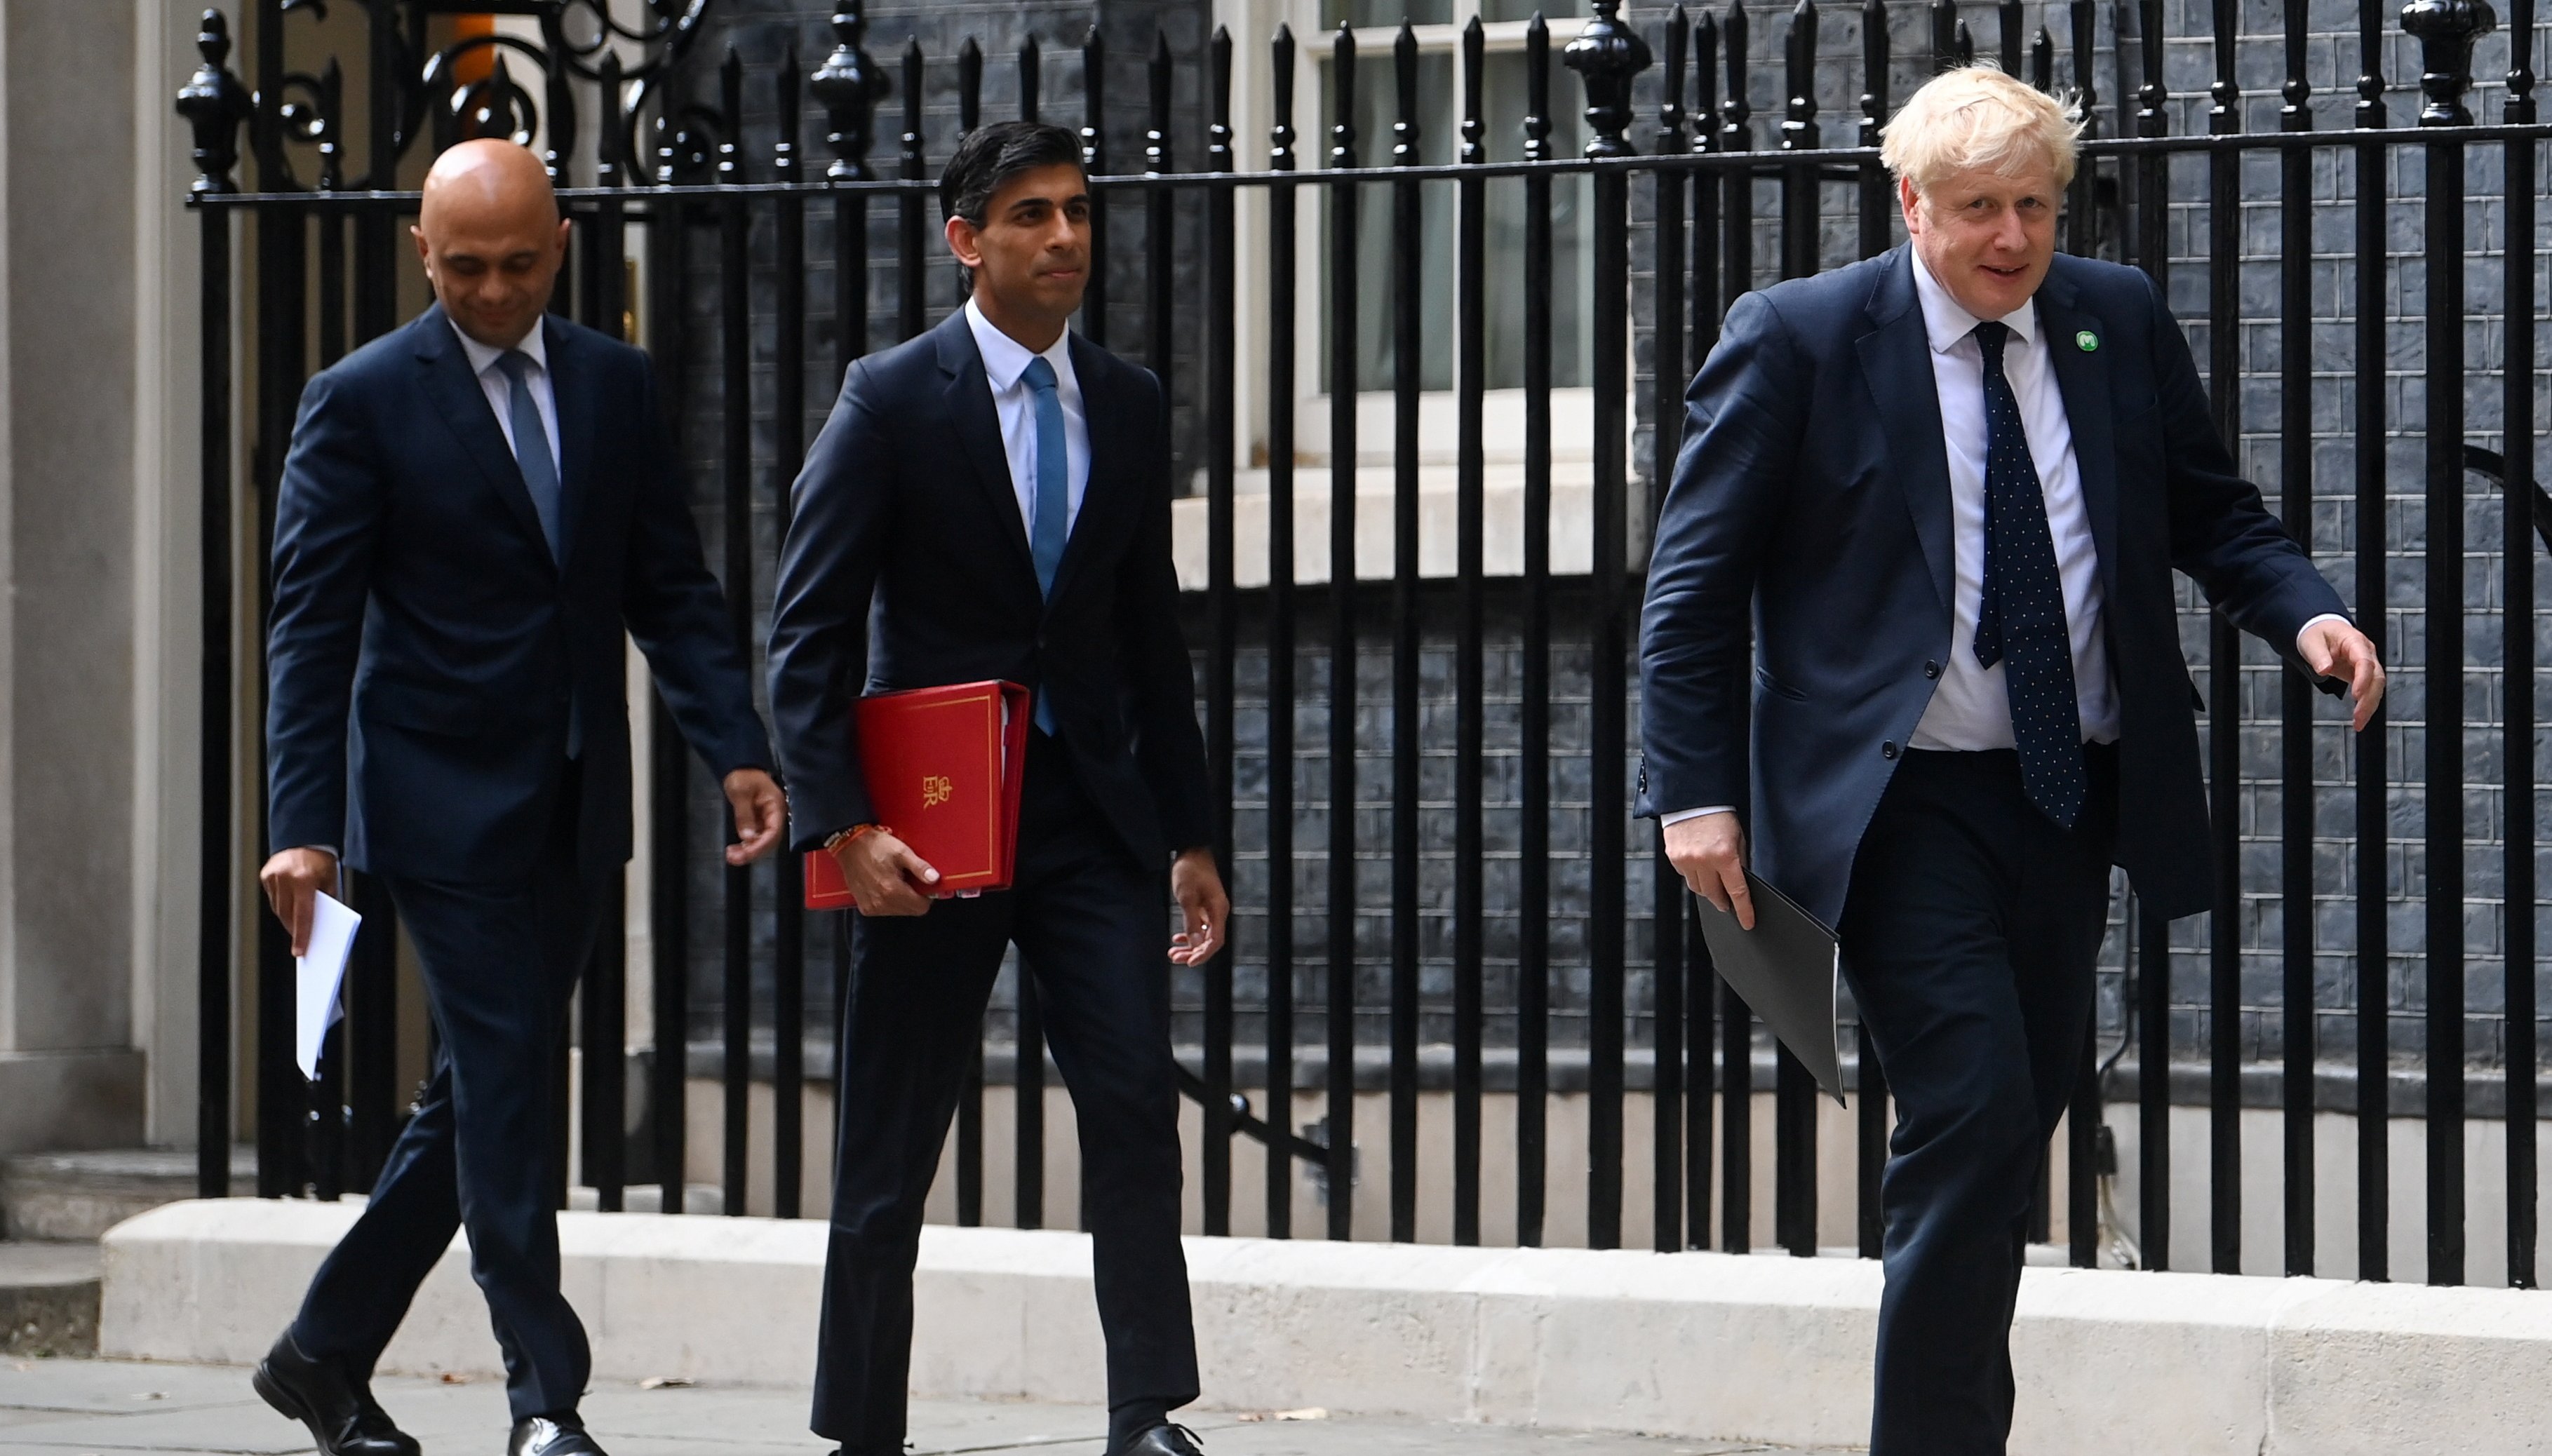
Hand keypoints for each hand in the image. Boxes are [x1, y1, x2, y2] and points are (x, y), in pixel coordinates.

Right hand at [259, 846, 339, 957]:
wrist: (305, 836)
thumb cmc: (322, 860)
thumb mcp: (331, 880)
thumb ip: (326, 901)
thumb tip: (319, 926)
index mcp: (303, 880)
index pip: (302, 915)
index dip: (301, 935)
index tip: (300, 951)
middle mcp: (285, 878)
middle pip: (287, 914)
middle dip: (294, 929)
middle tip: (301, 941)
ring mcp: (273, 876)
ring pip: (277, 907)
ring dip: (287, 917)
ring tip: (296, 926)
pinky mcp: (265, 874)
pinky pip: (273, 897)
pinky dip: (281, 903)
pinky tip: (290, 907)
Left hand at [722, 768, 786, 864]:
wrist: (739, 767)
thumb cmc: (743, 775)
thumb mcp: (741, 793)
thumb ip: (745, 816)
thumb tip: (748, 837)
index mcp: (775, 807)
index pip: (774, 832)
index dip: (761, 845)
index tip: (746, 853)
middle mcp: (774, 815)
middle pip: (769, 841)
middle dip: (753, 852)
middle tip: (734, 858)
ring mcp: (766, 819)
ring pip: (762, 841)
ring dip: (748, 851)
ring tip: (731, 856)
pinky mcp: (758, 821)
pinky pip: (756, 837)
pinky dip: (746, 845)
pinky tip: (735, 849)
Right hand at [831, 828, 939, 915]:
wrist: (849, 845)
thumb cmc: (875, 846)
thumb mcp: (901, 851)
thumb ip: (919, 867)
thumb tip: (934, 879)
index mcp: (892, 890)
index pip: (921, 907)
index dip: (927, 896)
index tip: (925, 885)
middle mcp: (881, 903)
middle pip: (911, 911)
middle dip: (915, 898)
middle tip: (909, 880)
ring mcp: (871, 907)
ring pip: (899, 912)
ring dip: (902, 900)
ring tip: (896, 881)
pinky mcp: (864, 907)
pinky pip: (885, 911)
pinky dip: (889, 902)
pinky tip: (885, 886)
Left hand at [1169, 847, 1228, 965]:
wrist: (1192, 852)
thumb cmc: (1190, 870)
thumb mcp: (1187, 896)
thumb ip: (1191, 920)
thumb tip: (1194, 943)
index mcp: (1218, 910)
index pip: (1215, 940)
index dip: (1203, 954)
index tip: (1189, 962)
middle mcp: (1218, 912)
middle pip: (1209, 941)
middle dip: (1193, 953)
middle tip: (1174, 958)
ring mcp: (1212, 910)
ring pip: (1203, 936)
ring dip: (1189, 946)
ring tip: (1172, 953)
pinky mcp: (1204, 907)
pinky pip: (1199, 927)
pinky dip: (1189, 935)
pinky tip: (1177, 939)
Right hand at [1664, 812, 1752, 930]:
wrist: (1691, 797)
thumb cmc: (1717, 813)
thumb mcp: (1738, 836)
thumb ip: (1739, 860)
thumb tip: (1740, 880)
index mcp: (1724, 855)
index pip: (1737, 892)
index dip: (1744, 910)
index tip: (1747, 922)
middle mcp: (1703, 860)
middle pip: (1714, 895)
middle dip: (1723, 901)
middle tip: (1727, 902)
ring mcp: (1686, 860)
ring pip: (1697, 889)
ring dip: (1707, 889)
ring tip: (1713, 882)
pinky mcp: (1673, 857)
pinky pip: (1685, 876)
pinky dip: (1693, 876)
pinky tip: (1699, 867)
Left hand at [2300, 618, 2386, 732]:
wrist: (2321, 629)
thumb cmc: (2316, 633)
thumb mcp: (2310, 641)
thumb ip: (2317, 655)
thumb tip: (2324, 670)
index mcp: (2355, 641)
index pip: (2365, 661)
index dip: (2363, 679)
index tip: (2355, 695)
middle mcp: (2366, 652)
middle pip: (2377, 677)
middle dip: (2369, 699)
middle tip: (2358, 718)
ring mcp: (2368, 663)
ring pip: (2376, 687)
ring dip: (2370, 706)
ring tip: (2359, 724)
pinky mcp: (2363, 674)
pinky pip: (2369, 690)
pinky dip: (2366, 705)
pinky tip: (2360, 719)